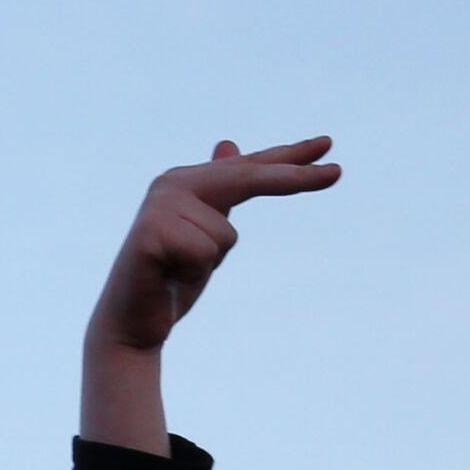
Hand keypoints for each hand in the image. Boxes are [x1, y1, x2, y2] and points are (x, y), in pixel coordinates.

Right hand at [80, 138, 339, 451]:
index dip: (290, 158)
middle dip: (293, 179)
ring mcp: (160, 205)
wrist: (130, 324)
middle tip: (339, 173)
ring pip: (227, 234)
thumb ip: (220, 193)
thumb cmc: (171, 281)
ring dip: (211, 263)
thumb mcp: (206, 233)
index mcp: (185, 181)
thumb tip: (229, 146)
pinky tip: (168, 276)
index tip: (328, 146)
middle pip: (247, 179)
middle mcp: (171, 184)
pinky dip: (194, 273)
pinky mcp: (151, 232)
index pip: (247, 168)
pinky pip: (206, 251)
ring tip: (179, 272)